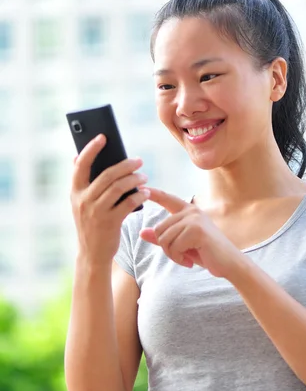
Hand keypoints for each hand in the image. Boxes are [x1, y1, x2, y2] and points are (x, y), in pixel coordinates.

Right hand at [70, 134, 149, 265]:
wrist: (92, 253)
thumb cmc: (91, 223)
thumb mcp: (80, 203)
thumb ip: (81, 182)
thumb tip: (76, 156)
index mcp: (75, 192)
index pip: (80, 165)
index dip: (91, 149)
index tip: (103, 137)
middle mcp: (83, 200)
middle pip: (107, 174)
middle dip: (125, 164)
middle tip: (138, 161)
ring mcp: (96, 211)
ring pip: (119, 187)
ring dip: (135, 179)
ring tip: (144, 177)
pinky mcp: (110, 222)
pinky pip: (128, 203)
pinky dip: (139, 195)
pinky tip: (146, 192)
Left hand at [140, 188, 243, 278]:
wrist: (229, 264)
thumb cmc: (206, 253)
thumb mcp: (181, 245)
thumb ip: (163, 238)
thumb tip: (142, 232)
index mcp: (189, 211)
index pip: (167, 198)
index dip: (153, 193)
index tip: (141, 186)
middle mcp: (191, 211)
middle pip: (159, 229)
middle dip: (166, 248)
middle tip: (181, 256)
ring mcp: (194, 219)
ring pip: (164, 239)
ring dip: (173, 255)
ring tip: (187, 258)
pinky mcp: (197, 231)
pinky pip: (174, 247)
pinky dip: (179, 259)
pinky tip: (190, 262)